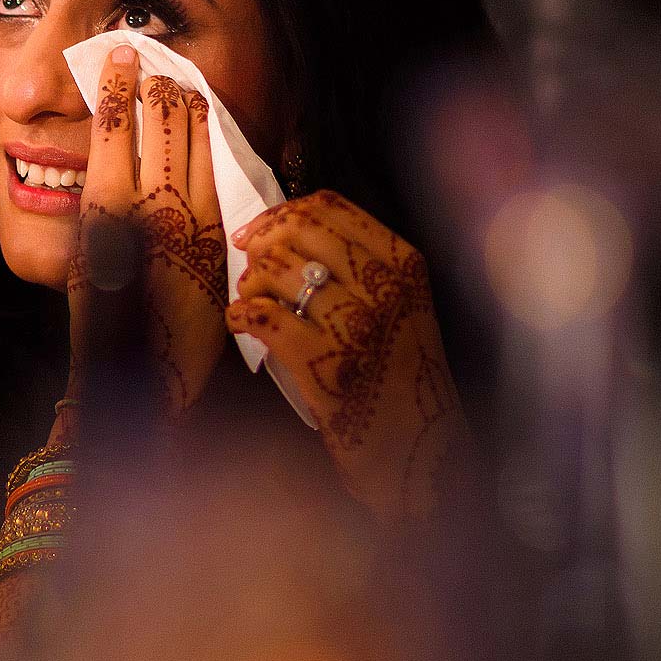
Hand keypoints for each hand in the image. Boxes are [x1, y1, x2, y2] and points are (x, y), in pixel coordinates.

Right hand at [65, 45, 229, 419]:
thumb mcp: (83, 266)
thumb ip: (94, 216)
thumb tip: (101, 175)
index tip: (117, 58)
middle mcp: (148, 206)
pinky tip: (208, 125)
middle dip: (155, 84)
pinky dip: (210, 139)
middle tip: (152, 60)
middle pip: (157, 123)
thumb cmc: (103, 326)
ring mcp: (189, 216)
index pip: (111, 127)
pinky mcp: (218, 233)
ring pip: (193, 141)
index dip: (115, 85)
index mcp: (105, 211)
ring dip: (186, 104)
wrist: (149, 373)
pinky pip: (217, 170)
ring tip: (180, 80)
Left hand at [225, 189, 469, 521]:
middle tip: (251, 273)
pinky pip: (262, 316)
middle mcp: (385, 285)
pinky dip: (240, 315)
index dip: (279, 214)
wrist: (419, 454)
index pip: (329, 206)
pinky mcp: (325, 363)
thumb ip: (356, 266)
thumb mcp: (398, 308)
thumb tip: (284, 232)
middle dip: (261, 246)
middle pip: (298, 230)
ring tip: (253, 305)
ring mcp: (356, 323)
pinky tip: (242, 325)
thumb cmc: (398, 379)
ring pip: (276, 271)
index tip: (255, 235)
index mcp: (404, 263)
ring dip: (250, 285)